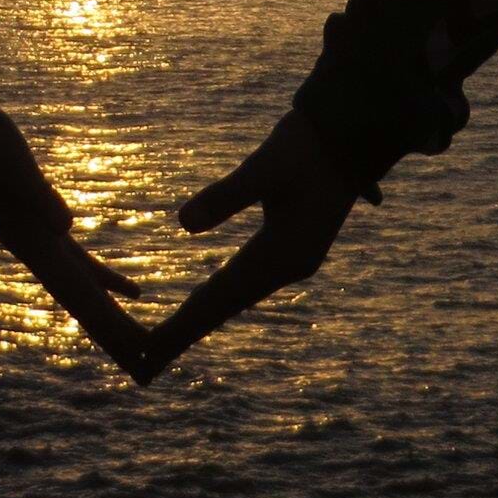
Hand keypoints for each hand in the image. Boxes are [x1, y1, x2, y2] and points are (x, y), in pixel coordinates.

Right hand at [0, 105, 152, 378]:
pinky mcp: (44, 222)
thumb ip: (40, 198)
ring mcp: (39, 239)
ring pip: (84, 286)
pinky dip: (104, 278)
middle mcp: (36, 251)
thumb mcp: (15, 171)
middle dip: (112, 329)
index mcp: (32, 245)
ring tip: (141, 333)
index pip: (76, 295)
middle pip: (82, 300)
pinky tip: (125, 286)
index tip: (132, 351)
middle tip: (146, 357)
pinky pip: (82, 262)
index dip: (104, 323)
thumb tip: (66, 228)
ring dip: (110, 311)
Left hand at [141, 108, 372, 377]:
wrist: (354, 132)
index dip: (181, 326)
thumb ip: (225, 196)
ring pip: (236, 296)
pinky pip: (245, 281)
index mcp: (282, 255)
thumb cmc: (310, 144)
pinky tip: (205, 301)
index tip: (148, 354)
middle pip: (225, 306)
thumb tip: (182, 223)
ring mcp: (292, 260)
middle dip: (185, 333)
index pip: (218, 298)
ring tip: (167, 343)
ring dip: (201, 318)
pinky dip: (219, 295)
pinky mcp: (291, 247)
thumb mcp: (266, 166)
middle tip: (143, 365)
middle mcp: (288, 267)